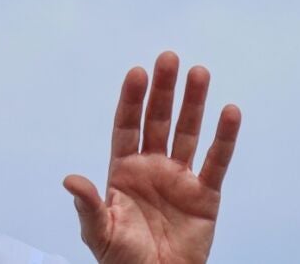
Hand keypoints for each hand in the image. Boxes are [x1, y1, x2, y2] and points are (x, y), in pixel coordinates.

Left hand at [63, 51, 240, 263]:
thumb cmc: (122, 259)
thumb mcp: (99, 232)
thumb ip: (88, 205)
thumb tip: (70, 179)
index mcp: (123, 170)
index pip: (127, 126)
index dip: (131, 100)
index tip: (137, 72)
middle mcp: (152, 167)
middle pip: (158, 120)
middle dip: (163, 90)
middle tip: (169, 57)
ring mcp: (179, 178)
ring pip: (187, 132)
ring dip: (193, 103)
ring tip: (199, 72)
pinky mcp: (205, 195)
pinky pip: (216, 161)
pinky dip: (224, 138)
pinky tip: (229, 111)